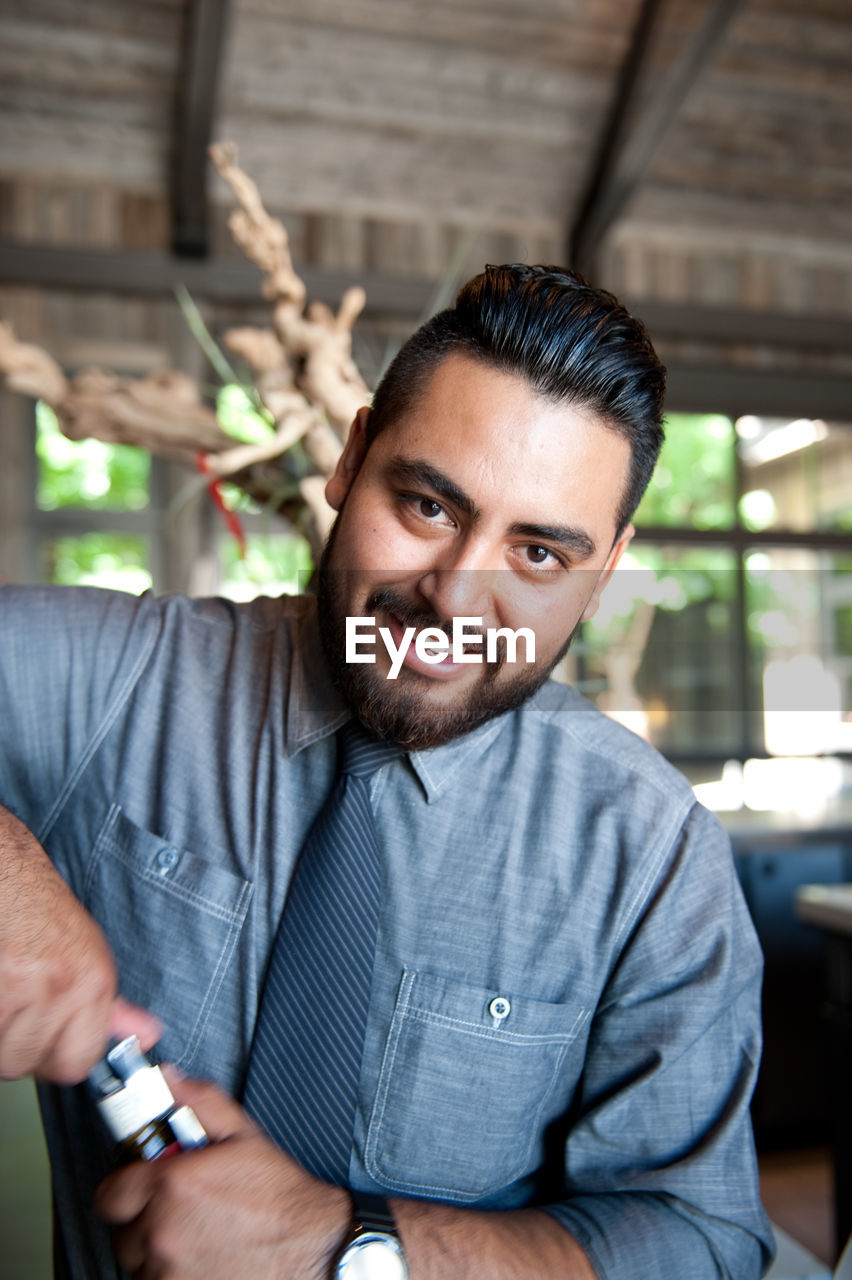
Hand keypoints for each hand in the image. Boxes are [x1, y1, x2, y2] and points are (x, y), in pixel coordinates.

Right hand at [0, 804, 160, 1081]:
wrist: (8, 875)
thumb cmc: (43, 913)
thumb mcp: (89, 955)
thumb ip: (112, 1007)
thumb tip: (147, 1036)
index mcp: (93, 983)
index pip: (76, 1064)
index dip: (55, 1058)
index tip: (47, 1041)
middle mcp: (59, 986)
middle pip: (25, 1064)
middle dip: (16, 1045)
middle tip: (17, 1007)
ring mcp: (18, 986)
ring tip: (4, 994)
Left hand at [95, 1073, 351, 1279]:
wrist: (310, 1250)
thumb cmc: (281, 1199)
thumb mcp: (245, 1136)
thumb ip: (201, 1102)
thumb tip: (170, 1080)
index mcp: (172, 1185)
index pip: (110, 1193)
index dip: (125, 1187)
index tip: (140, 1186)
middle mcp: (162, 1232)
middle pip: (123, 1232)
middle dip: (144, 1220)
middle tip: (176, 1211)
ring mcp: (167, 1272)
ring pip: (139, 1262)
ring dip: (156, 1250)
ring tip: (194, 1235)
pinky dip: (171, 1274)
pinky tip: (201, 1256)